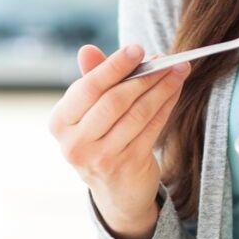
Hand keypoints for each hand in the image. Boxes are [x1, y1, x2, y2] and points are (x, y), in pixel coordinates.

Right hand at [48, 44, 190, 238]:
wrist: (115, 189)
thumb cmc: (101, 136)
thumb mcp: (89, 110)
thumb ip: (92, 79)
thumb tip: (86, 49)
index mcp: (60, 122)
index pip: (88, 87)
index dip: (114, 66)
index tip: (137, 49)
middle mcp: (75, 143)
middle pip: (115, 100)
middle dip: (144, 76)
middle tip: (165, 59)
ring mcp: (101, 158)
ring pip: (138, 113)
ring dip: (162, 87)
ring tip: (178, 70)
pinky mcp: (128, 166)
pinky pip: (153, 127)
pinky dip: (167, 104)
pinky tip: (175, 89)